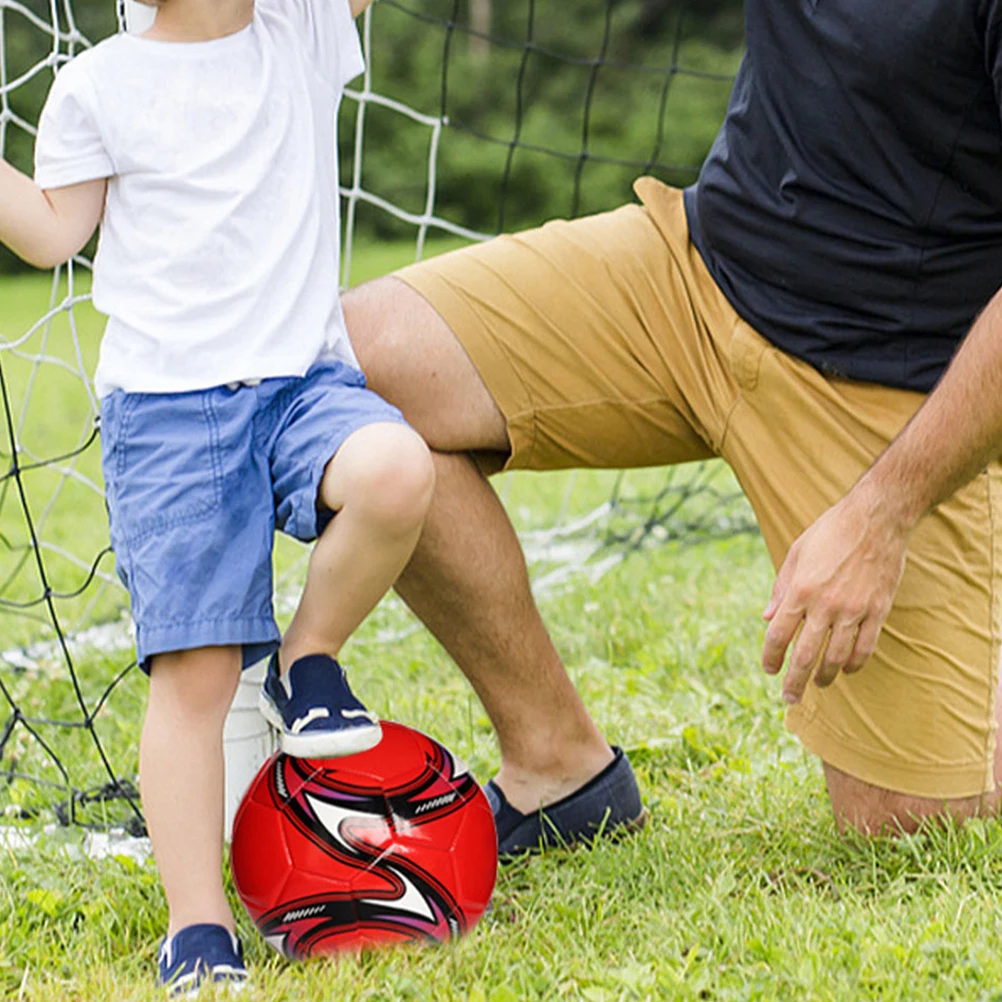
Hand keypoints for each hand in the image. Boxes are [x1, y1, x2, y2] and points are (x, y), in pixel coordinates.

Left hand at [761, 487, 910, 704]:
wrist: (876, 518)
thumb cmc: (830, 532)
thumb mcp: (796, 553)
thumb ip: (781, 588)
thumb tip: (767, 618)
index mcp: (800, 590)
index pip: (779, 634)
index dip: (771, 657)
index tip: (769, 670)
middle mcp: (825, 604)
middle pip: (806, 655)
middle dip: (794, 681)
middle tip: (789, 699)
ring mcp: (854, 609)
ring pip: (836, 657)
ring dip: (825, 677)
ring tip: (818, 685)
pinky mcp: (878, 610)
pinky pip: (865, 647)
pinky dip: (853, 664)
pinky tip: (845, 670)